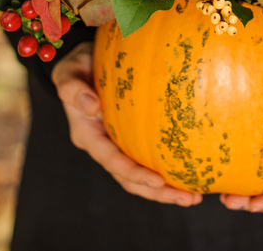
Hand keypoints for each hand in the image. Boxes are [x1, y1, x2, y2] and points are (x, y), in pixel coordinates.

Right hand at [52, 42, 202, 206]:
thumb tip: (90, 105)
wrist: (82, 64)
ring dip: (165, 189)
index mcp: (88, 135)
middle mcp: (103, 146)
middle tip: (187, 199)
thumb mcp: (68, 73)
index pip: (112, 161)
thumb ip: (74, 89)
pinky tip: (189, 169)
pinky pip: (148, 157)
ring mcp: (116, 144)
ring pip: (140, 176)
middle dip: (157, 192)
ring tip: (193, 196)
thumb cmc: (75, 67)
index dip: (134, 173)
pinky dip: (167, 167)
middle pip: (130, 179)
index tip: (158, 181)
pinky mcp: (129, 138)